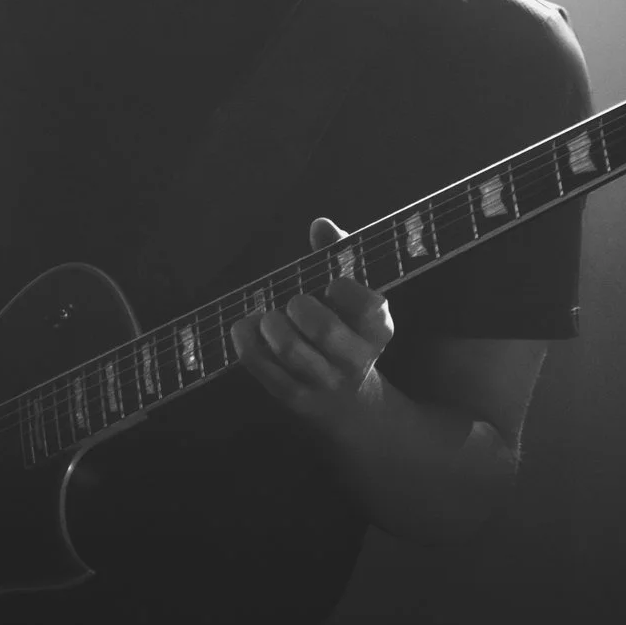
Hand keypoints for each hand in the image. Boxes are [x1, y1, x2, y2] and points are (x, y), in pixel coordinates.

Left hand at [232, 217, 394, 437]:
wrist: (348, 400)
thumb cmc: (345, 328)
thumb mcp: (351, 295)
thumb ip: (338, 254)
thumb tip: (320, 224)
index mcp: (378, 329)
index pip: (368, 307)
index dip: (345, 291)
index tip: (332, 286)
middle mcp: (356, 360)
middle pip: (324, 329)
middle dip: (300, 307)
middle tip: (294, 302)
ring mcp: (324, 382)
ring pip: (290, 350)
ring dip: (271, 323)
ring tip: (269, 316)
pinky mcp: (294, 396)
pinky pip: (262, 367)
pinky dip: (247, 341)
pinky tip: (247, 327)